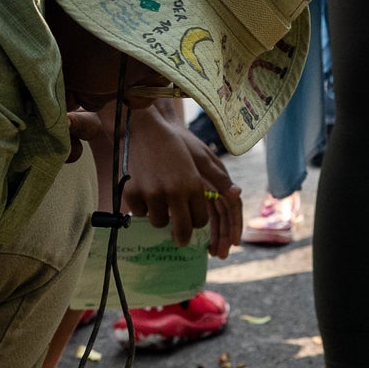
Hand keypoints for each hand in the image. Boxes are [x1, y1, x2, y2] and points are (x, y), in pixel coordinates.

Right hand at [123, 109, 242, 255]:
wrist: (143, 128)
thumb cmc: (174, 145)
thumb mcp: (199, 159)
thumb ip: (217, 179)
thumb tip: (236, 195)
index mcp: (192, 185)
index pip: (201, 219)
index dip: (197, 223)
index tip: (193, 223)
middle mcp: (174, 191)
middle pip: (181, 229)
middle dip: (182, 237)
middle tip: (180, 239)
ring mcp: (151, 193)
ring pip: (159, 222)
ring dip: (160, 217)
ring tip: (159, 205)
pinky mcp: (132, 192)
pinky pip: (139, 213)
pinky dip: (141, 207)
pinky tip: (143, 195)